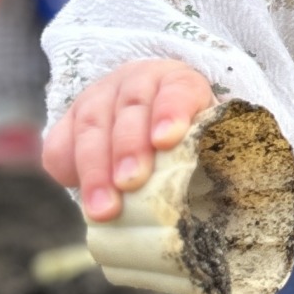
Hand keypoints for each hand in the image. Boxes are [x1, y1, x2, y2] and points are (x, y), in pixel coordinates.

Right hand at [42, 60, 215, 220]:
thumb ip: (213, 158)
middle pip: (130, 110)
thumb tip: (233, 198)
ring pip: (92, 126)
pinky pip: (60, 141)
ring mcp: (100, 97)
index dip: (172, 112)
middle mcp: (137, 83)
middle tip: (130, 183)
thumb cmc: (188, 139)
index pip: (177, 90)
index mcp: (178, 83)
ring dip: (95, 169)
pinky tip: (75, 190)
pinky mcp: (71, 119)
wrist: (150, 113)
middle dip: (128, 148)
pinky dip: (66, 166)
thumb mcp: (207, 140)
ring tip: (103, 210)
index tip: (167, 140)